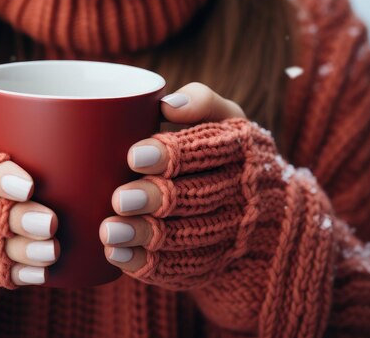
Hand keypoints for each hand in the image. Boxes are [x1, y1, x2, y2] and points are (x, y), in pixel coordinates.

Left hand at [99, 83, 247, 280]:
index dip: (173, 155)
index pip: (211, 151)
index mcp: (242, 151)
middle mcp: (240, 194)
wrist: (260, 213)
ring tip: (109, 231)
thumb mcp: (225, 121)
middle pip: (197, 197)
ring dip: (146, 235)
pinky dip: (147, 264)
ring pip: (188, 237)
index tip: (133, 156)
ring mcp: (229, 234)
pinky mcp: (212, 263)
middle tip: (119, 198)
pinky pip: (182, 268)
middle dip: (155, 198)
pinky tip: (116, 255)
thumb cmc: (224, 154)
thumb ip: (201, 102)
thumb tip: (168, 104)